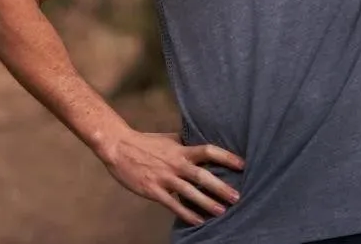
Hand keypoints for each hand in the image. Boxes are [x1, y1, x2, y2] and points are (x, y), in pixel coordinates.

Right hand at [99, 130, 243, 226]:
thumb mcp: (168, 138)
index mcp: (180, 149)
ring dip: (207, 203)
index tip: (242, 164)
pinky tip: (198, 221)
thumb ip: (186, 144)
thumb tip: (204, 146)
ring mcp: (164, 178)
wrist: (118, 147)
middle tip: (237, 197)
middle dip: (221, 187)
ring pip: (190, 192)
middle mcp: (175, 163)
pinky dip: (187, 214)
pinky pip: (173, 205)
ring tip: (222, 211)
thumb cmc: (145, 142)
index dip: (226, 157)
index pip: (208, 150)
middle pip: (203, 175)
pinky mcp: (153, 190)